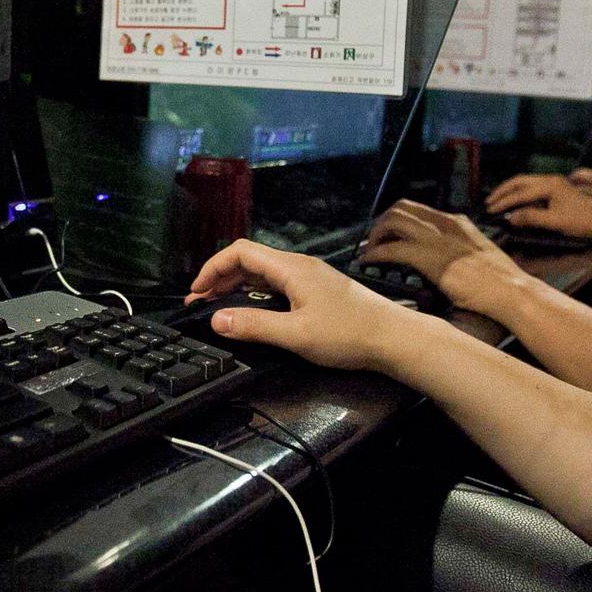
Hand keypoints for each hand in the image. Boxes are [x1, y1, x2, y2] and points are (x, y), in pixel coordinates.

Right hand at [186, 238, 418, 370]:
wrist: (395, 338)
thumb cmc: (348, 334)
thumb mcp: (296, 335)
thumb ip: (254, 326)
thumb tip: (215, 319)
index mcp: (291, 268)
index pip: (241, 253)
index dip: (213, 268)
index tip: (196, 292)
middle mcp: (299, 265)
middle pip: (250, 260)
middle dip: (221, 278)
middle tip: (200, 303)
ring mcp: (311, 276)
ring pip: (264, 272)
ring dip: (238, 286)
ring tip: (219, 306)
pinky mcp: (319, 290)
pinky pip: (278, 283)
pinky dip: (257, 292)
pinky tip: (253, 310)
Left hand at [362, 200, 528, 311]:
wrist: (513, 292)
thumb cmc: (502, 282)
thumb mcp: (480, 255)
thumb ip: (461, 251)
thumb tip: (446, 260)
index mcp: (458, 223)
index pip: (419, 210)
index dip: (398, 218)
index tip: (389, 233)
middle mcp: (446, 224)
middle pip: (401, 208)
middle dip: (382, 222)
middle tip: (375, 240)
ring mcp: (438, 240)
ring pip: (393, 221)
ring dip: (376, 235)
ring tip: (370, 250)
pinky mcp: (431, 259)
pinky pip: (392, 249)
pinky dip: (376, 254)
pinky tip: (369, 262)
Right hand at [482, 174, 591, 241]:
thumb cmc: (581, 222)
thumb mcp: (554, 222)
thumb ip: (531, 218)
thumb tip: (510, 218)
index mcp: (549, 185)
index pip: (520, 193)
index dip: (504, 202)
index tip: (490, 210)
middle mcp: (550, 179)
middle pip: (519, 181)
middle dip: (503, 191)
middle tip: (489, 202)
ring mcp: (554, 182)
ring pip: (525, 182)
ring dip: (511, 191)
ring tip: (497, 200)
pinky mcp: (556, 189)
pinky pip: (532, 187)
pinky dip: (520, 193)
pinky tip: (515, 201)